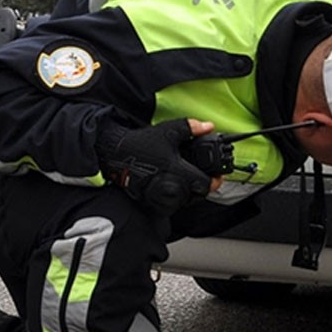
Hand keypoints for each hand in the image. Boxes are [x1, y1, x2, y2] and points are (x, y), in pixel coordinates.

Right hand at [98, 118, 221, 214]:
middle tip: (204, 179)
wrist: (115, 154)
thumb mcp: (168, 130)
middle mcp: (169, 185)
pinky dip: (175, 199)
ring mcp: (159, 195)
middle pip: (196, 197)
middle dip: (203, 188)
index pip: (203, 184)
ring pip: (183, 203)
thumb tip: (208, 126)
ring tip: (189, 183)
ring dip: (190, 195)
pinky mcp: (150, 199)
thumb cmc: (140, 143)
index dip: (213, 181)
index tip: (216, 177)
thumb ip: (191, 128)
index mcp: (176, 169)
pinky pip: (169, 205)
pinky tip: (175, 187)